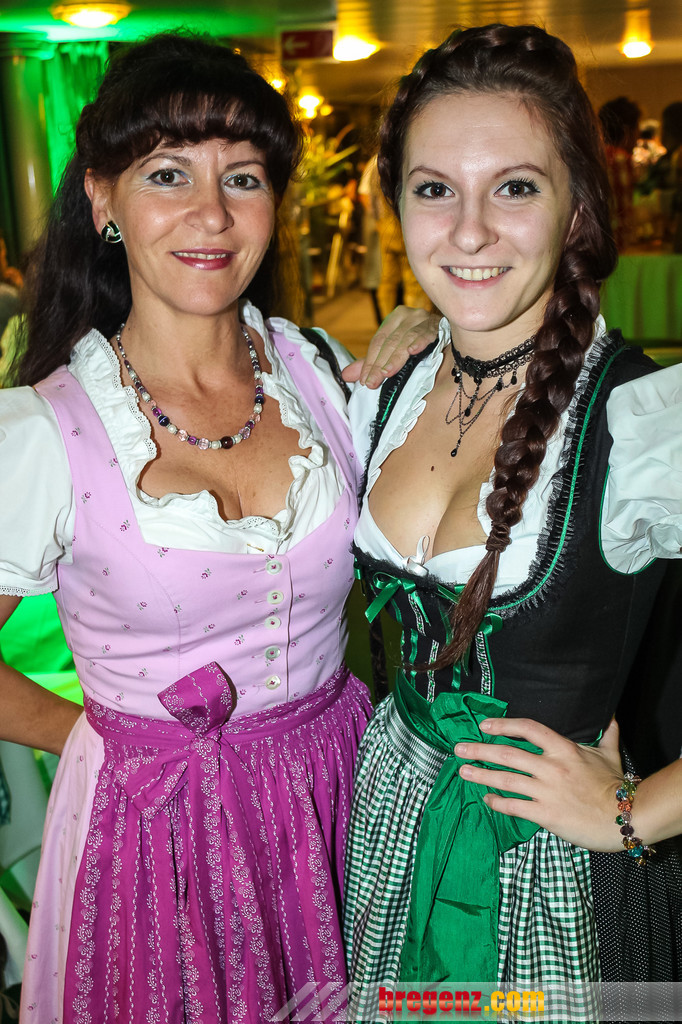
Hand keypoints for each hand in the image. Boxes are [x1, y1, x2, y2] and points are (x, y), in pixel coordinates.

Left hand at [342, 305, 439, 387]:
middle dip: (380, 364)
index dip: (370, 361)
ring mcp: (424, 318)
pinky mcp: (438, 324)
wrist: (450, 336)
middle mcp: (408, 315)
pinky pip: (426, 334)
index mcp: (395, 319)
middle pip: (390, 341)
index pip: (378, 341)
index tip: (365, 381)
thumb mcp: (392, 353)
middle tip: (373, 382)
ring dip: (396, 358)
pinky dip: (419, 342)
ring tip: (387, 373)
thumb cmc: (418, 345)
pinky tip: (413, 351)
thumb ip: (371, 363)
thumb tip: (346, 375)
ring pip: (405, 339)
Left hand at [455, 717, 623, 850]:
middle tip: (459, 748)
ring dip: (481, 775)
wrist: (623, 818)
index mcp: (564, 749)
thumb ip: (605, 732)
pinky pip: (514, 806)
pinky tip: (486, 799)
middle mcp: (551, 767)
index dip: (504, 725)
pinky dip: (497, 802)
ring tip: (463, 771)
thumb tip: (608, 714)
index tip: (485, 724)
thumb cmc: (615, 786)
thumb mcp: (609, 754)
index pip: (528, 729)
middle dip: (480, 750)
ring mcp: (546, 791)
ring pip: (506, 779)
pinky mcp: (545, 814)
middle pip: (508, 754)